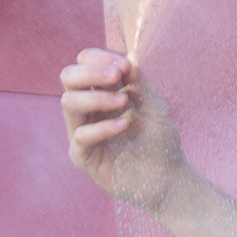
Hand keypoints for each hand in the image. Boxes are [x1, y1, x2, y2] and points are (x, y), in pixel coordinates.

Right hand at [60, 48, 189, 211]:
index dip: (98, 59)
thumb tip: (130, 57)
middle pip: (68, 78)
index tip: (122, 65)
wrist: (168, 180)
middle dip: (90, 72)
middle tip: (115, 76)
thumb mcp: (155, 107)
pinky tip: (125, 125)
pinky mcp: (83, 156)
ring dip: (96, 98)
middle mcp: (87, 110)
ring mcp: (82, 132)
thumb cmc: (161, 142)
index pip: (84, 64)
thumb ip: (140, 84)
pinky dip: (102, 127)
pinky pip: (81, 136)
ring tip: (124, 102)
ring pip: (69, 103)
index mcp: (102, 93)